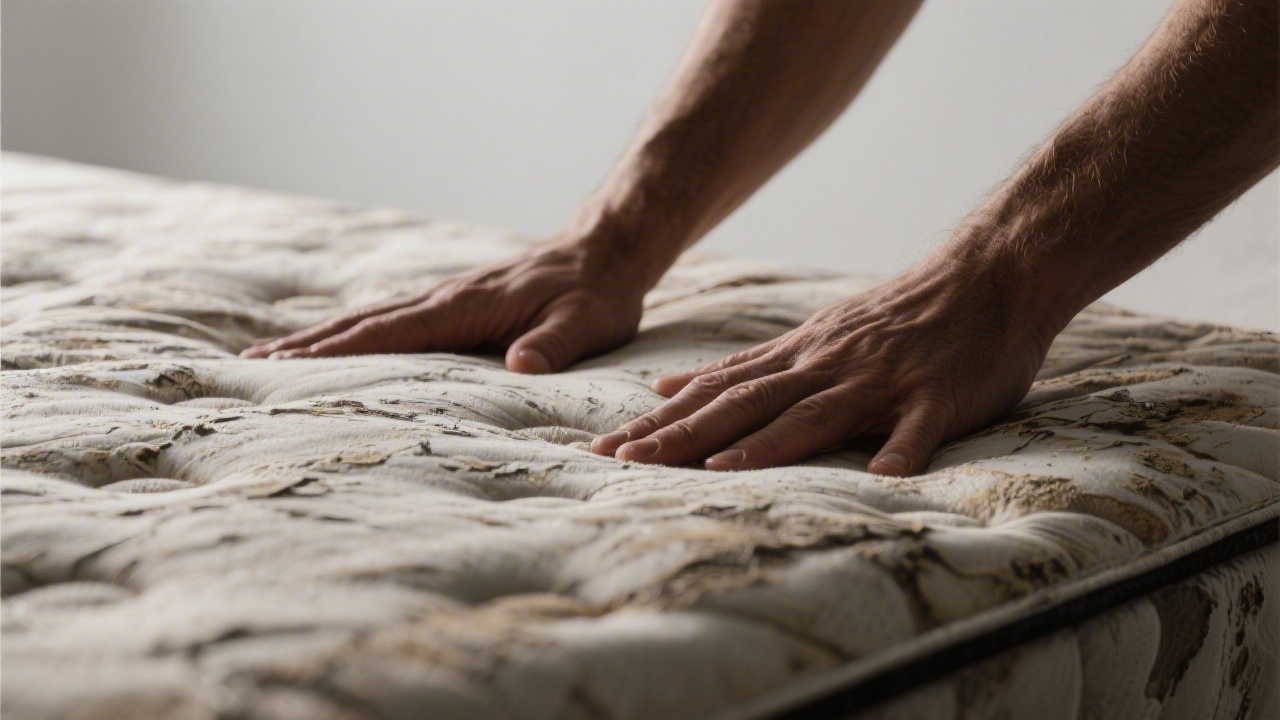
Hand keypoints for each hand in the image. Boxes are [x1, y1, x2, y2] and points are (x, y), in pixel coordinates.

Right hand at [240, 237, 646, 373]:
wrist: (604, 253)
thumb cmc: (596, 294)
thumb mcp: (586, 323)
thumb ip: (554, 345)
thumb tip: (520, 367)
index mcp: (465, 306)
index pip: (389, 332)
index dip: (338, 353)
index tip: (286, 370)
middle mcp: (444, 298)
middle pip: (362, 324)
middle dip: (305, 347)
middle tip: (249, 369)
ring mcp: (445, 298)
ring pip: (369, 320)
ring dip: (320, 339)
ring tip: (270, 360)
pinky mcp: (454, 304)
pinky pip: (392, 321)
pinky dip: (353, 334)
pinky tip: (337, 347)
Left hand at [591, 254, 1061, 475]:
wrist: (984, 276)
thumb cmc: (896, 316)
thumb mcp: (809, 334)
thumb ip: (747, 367)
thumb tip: (670, 389)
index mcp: (797, 358)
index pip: (714, 394)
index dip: (661, 423)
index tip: (609, 449)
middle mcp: (825, 367)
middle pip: (744, 406)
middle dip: (684, 436)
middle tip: (627, 462)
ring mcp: (879, 381)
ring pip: (814, 415)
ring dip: (766, 444)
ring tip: (719, 470)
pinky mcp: (935, 396)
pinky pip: (918, 428)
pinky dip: (900, 452)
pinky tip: (883, 478)